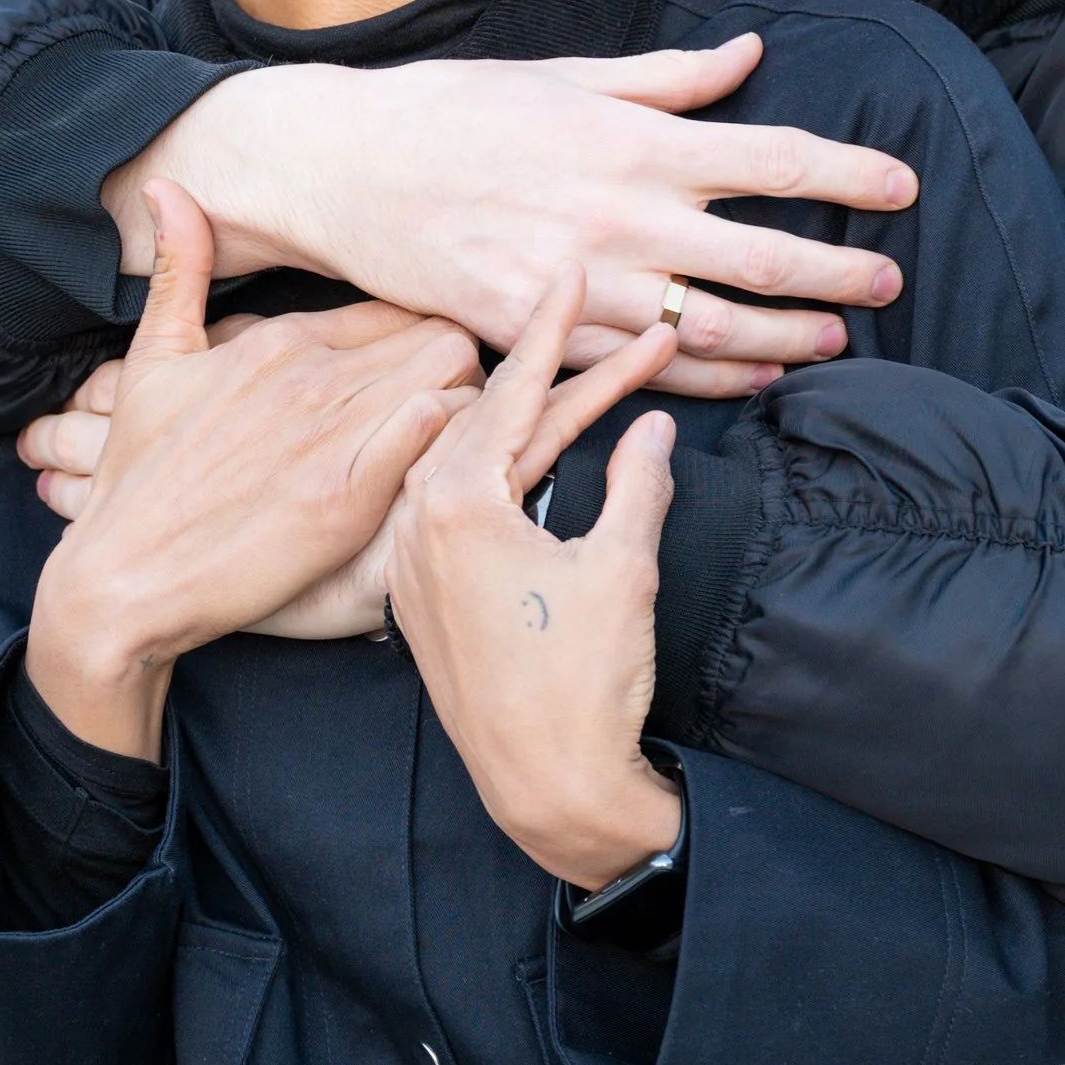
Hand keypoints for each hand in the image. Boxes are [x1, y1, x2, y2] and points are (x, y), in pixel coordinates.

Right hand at [25, 183, 481, 757]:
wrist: (120, 578)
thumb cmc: (140, 477)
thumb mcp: (153, 361)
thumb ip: (180, 270)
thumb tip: (167, 186)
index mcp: (279, 341)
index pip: (399, 309)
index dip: (424, 341)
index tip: (424, 379)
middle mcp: (310, 377)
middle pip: (444, 339)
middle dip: (462, 373)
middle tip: (457, 417)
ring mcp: (329, 437)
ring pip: (456, 382)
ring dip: (470, 412)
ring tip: (455, 451)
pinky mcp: (344, 500)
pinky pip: (433, 435)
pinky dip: (450, 447)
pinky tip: (439, 476)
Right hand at [99, 37, 914, 398]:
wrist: (343, 169)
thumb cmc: (453, 109)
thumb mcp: (565, 75)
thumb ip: (667, 77)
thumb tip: (750, 54)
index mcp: (633, 140)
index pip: (772, 156)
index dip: (848, 173)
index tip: (902, 186)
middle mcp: (621, 215)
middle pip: (761, 254)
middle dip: (839, 272)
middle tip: (892, 283)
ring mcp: (582, 282)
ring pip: (713, 325)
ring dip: (787, 337)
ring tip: (838, 340)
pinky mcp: (540, 332)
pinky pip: (643, 365)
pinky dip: (708, 376)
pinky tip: (753, 379)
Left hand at [387, 275, 684, 892]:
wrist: (548, 791)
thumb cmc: (582, 686)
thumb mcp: (624, 568)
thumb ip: (637, 483)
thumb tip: (651, 427)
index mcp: (454, 503)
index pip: (511, 391)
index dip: (551, 330)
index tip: (566, 273)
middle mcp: (416, 524)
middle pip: (487, 418)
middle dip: (551, 371)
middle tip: (594, 315)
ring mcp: (413, 564)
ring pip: (471, 462)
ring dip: (529, 424)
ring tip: (589, 382)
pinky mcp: (422, 599)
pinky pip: (456, 510)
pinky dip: (502, 475)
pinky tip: (540, 456)